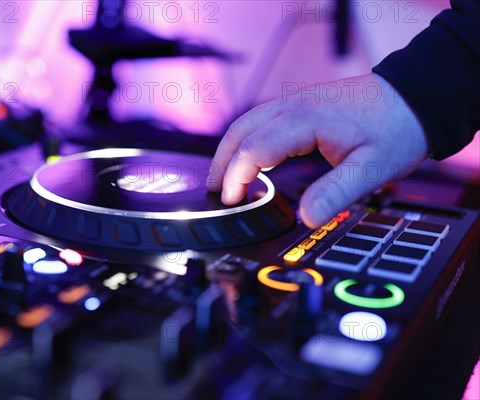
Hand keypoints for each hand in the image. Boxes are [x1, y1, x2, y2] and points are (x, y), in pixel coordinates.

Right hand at [207, 73, 428, 227]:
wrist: (415, 98)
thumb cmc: (397, 128)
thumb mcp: (372, 168)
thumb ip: (335, 194)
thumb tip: (305, 218)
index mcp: (304, 120)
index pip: (253, 149)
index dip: (236, 177)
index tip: (231, 201)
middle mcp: (293, 106)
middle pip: (240, 132)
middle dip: (222, 163)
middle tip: (215, 194)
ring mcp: (295, 103)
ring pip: (246, 123)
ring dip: (230, 150)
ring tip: (222, 179)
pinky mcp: (301, 106)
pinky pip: (260, 121)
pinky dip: (245, 142)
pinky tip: (249, 159)